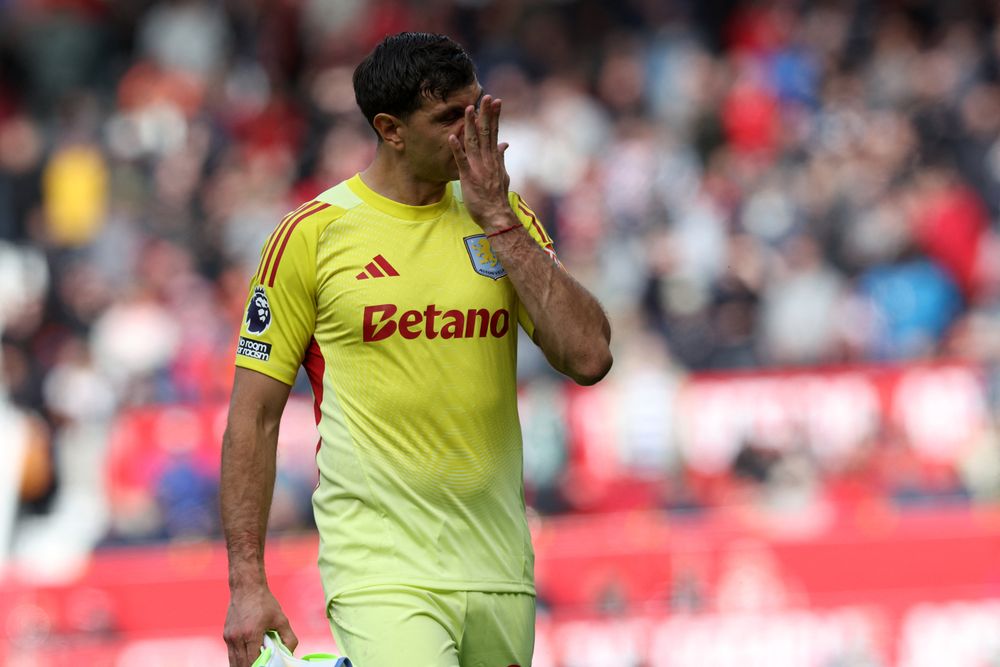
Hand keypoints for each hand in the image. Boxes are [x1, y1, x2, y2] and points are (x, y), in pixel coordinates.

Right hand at [223, 585, 296, 666]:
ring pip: (234, 662)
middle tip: (264, 666)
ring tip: (256, 665)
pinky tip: (248, 660)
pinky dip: (238, 660)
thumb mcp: (281, 619)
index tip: (270, 666)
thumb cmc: (264, 602)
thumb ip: (288, 638)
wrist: (246, 587)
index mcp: (251, 634)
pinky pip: (231, 654)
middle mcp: (237, 638)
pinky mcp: (226, 635)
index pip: (253, 662)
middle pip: (242, 665)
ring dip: (244, 666)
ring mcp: (229, 638)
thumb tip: (290, 654)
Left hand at [448, 94, 513, 230]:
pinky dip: (457, 149)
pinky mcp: (469, 177)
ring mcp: (479, 168)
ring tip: (469, 109)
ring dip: (471, 125)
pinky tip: (452, 136)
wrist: (497, 215)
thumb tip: (504, 144)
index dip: (494, 116)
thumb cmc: (497, 197)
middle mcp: (488, 160)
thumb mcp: (502, 174)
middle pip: (487, 133)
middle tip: (485, 97)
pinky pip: (462, 161)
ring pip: (474, 142)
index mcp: (494, 158)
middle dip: (486, 114)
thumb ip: (501, 158)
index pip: (495, 132)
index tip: (495, 101)